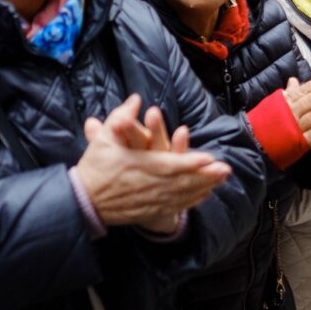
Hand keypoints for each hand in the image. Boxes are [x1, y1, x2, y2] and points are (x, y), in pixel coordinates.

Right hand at [76, 95, 230, 232]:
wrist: (84, 200)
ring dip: (204, 186)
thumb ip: (121, 117)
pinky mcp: (150, 210)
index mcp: (140, 166)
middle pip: (183, 181)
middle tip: (226, 169)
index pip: (170, 164)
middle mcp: (149, 185)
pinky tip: (205, 193)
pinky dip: (192, 200)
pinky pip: (176, 206)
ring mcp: (151, 200)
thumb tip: (136, 99)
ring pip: (183, 194)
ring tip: (222, 178)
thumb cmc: (95, 167)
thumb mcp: (104, 139)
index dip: (190, 161)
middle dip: (206, 175)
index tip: (209, 158)